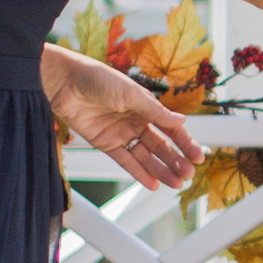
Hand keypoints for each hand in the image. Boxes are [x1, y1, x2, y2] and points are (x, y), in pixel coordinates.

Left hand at [46, 50, 198, 188]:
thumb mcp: (131, 94)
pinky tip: (152, 183)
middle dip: (175, 160)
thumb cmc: (98, 79)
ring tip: (175, 183)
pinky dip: (139, 173)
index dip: (185, 143)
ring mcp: (121, 134)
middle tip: (187, 174)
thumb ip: (155, 111)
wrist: (65, 83)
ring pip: (145, 156)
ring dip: (161, 170)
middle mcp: (136, 121)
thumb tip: (182, 121)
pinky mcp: (105, 144)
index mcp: (146, 106)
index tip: (197, 156)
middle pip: (160, 146)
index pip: (171, 128)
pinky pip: (125, 161)